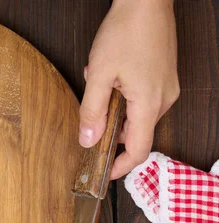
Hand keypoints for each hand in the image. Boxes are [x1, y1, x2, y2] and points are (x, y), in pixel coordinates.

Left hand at [80, 0, 178, 178]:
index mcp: (150, 104)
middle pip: (136, 134)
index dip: (120, 167)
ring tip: (100, 83)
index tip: (104, 172)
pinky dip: (123, 97)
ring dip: (114, 109)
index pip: (138, 150)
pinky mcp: (164, 78)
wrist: (146, 0)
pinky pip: (142, 100)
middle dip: (110, 129)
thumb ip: (92, 111)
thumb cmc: (126, 31)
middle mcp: (164, 100)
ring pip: (137, 116)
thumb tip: (87, 140)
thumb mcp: (99, 74)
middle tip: (91, 115)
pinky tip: (110, 77)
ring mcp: (166, 88)